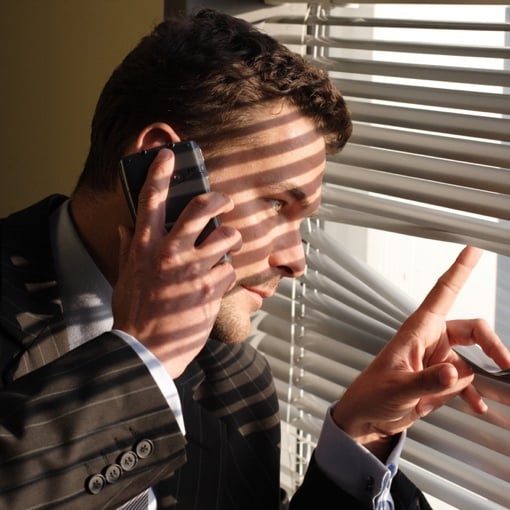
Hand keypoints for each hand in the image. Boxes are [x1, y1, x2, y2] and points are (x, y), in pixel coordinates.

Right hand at [112, 148, 240, 377]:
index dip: (160, 172)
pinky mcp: (210, 288)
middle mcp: (169, 251)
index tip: (169, 155)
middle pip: (201, 207)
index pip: (151, 199)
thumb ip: (128, 248)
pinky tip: (218, 283)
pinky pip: (230, 269)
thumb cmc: (133, 312)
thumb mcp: (124, 276)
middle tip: (225, 201)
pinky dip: (227, 274)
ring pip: (226, 235)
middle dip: (218, 198)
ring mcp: (191, 269)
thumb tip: (125, 226)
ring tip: (228, 246)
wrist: (145, 349)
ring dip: (232, 239)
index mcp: (144, 246)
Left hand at [332, 246, 509, 459]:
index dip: (459, 270)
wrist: (366, 416)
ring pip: (472, 359)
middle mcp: (429, 340)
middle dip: (491, 346)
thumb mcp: (397, 388)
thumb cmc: (371, 394)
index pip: (442, 293)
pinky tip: (477, 405)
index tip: (473, 250)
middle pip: (472, 330)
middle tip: (505, 364)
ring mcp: (436, 359)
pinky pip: (466, 380)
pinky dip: (474, 392)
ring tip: (468, 395)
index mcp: (416, 330)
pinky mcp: (439, 378)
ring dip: (477, 378)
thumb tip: (455, 372)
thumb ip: (427, 382)